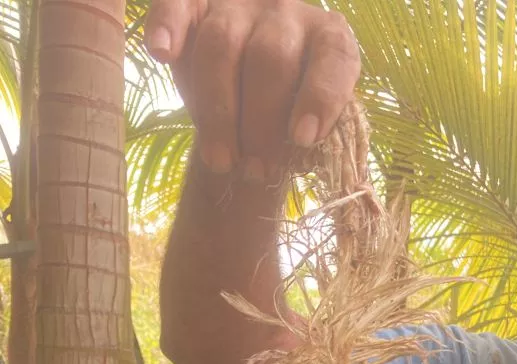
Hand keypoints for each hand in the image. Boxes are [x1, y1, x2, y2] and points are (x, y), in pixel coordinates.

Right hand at [144, 0, 360, 175]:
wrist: (251, 107)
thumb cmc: (288, 122)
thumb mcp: (312, 133)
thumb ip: (317, 142)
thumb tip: (315, 165)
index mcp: (330, 40)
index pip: (333, 61)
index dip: (319, 98)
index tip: (303, 139)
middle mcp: (288, 14)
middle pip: (270, 60)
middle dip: (261, 125)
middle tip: (255, 172)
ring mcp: (240, 6)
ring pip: (222, 46)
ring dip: (218, 111)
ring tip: (221, 161)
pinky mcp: (197, 5)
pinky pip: (177, 3)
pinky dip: (167, 24)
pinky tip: (161, 51)